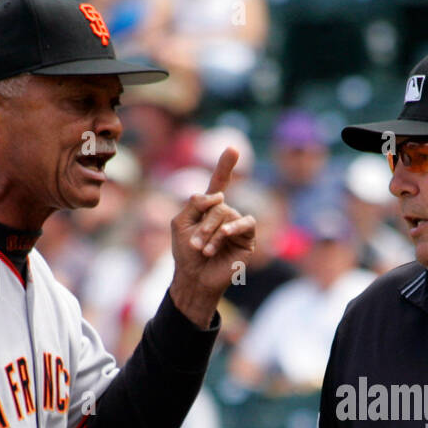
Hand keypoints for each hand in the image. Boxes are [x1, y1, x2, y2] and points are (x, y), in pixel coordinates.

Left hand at [168, 147, 255, 328]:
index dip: (225, 166)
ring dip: (212, 232)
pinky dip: (233, 227)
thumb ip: (194, 204)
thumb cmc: (185, 253)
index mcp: (208, 208)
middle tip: (196, 244)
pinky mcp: (247, 239)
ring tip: (204, 249)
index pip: (219, 182)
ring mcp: (237, 226)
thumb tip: (219, 196)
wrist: (194, 278)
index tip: (232, 148)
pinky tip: (225, 235)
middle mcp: (225, 214)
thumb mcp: (180, 223)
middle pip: (218, 203)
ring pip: (227, 215)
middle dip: (204, 223)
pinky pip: (246, 223)